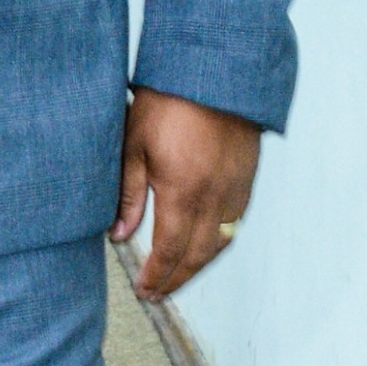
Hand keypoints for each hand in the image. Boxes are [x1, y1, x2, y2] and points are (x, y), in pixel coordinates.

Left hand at [111, 88, 260, 303]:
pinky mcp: (247, 178)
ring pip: (220, 243)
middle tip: (158, 294)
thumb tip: (119, 234)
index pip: (169, 251)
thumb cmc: (169, 100)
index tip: (145, 290)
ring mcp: (235, 189)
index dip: (157, 276)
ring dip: (198, 266)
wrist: (217, 71)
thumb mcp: (134, 144)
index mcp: (183, 192)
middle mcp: (214, 198)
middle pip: (197, 256)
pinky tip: (203, 244)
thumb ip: (128, 194)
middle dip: (176, 280)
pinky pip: (234, 222)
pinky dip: (218, 242)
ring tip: (177, 276)